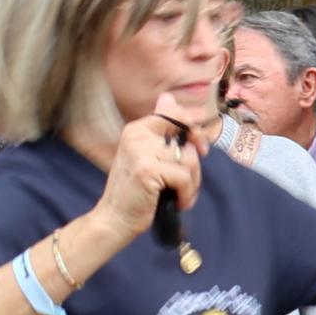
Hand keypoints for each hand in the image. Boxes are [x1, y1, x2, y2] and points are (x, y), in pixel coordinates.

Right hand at [96, 111, 201, 239]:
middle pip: (186, 140)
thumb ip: (161, 132)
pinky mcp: (148, 170)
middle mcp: (137, 135)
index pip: (174, 114)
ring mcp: (141, 151)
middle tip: (188, 182)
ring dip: (192, 183)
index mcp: (136, 129)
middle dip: (194, 165)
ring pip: (188, 160)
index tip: (200, 148)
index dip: (193, 130)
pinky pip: (184, 177)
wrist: (115, 218)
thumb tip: (168, 97)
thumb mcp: (146, 156)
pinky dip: (187, 194)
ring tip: (180, 195)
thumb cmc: (137, 190)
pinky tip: (178, 202)